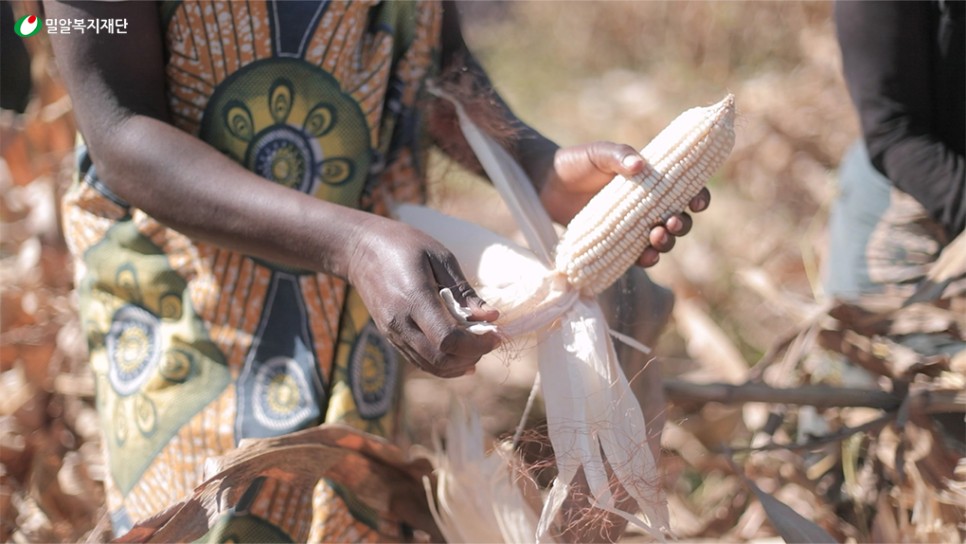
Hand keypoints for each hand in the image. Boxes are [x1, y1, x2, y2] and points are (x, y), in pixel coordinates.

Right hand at [346, 215, 499, 377]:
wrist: (359, 249)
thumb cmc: (404, 245)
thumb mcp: (440, 257)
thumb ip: (465, 291)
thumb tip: (491, 316)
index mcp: (414, 299)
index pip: (448, 339)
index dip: (477, 344)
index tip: (496, 334)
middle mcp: (400, 322)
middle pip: (440, 358)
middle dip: (471, 356)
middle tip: (490, 341)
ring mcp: (393, 332)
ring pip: (430, 365)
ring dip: (459, 364)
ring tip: (478, 348)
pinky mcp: (390, 336)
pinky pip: (419, 360)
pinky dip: (443, 365)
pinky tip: (460, 358)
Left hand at [539, 141, 709, 267]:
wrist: (545, 185)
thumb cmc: (575, 163)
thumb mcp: (598, 153)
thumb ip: (618, 154)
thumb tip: (640, 165)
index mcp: (652, 181)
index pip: (686, 190)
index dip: (698, 197)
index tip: (697, 202)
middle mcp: (647, 206)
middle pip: (679, 220)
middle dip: (682, 225)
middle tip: (670, 222)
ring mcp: (632, 227)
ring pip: (662, 241)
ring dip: (666, 243)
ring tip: (656, 238)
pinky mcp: (615, 245)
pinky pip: (638, 257)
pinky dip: (646, 259)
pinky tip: (645, 257)